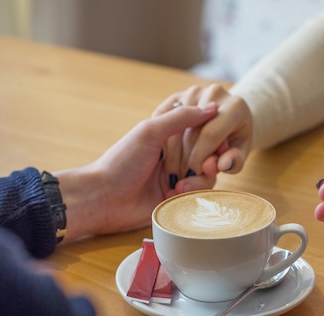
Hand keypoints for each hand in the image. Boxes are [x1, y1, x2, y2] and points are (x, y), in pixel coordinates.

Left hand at [55, 104, 217, 240]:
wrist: (103, 199)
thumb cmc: (122, 162)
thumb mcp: (151, 131)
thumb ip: (182, 118)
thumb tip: (212, 107)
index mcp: (168, 135)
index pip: (203, 131)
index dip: (215, 137)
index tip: (221, 144)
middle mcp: (175, 155)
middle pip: (210, 155)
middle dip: (209, 161)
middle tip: (206, 167)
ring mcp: (177, 178)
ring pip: (207, 177)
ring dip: (198, 181)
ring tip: (179, 186)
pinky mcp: (176, 199)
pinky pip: (197, 196)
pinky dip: (191, 195)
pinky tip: (173, 196)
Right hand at [153, 84, 252, 192]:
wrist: (229, 119)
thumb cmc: (235, 141)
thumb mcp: (239, 153)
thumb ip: (234, 162)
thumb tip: (223, 165)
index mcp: (235, 107)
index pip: (210, 136)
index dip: (199, 159)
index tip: (193, 176)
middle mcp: (214, 94)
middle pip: (191, 133)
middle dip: (185, 160)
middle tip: (182, 179)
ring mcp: (194, 93)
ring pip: (174, 128)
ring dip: (171, 155)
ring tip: (175, 173)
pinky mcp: (177, 96)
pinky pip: (162, 122)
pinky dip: (162, 142)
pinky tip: (166, 159)